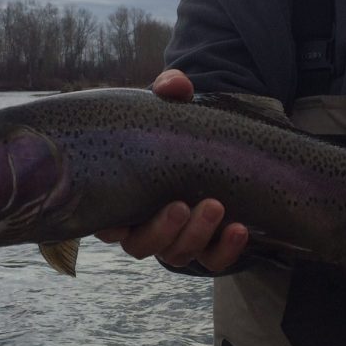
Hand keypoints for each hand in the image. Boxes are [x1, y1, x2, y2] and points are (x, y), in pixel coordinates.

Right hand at [94, 69, 249, 270]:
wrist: (216, 143)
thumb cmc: (177, 129)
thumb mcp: (170, 108)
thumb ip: (169, 91)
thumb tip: (174, 84)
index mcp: (124, 198)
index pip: (106, 223)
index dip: (110, 225)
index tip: (121, 216)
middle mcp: (145, 225)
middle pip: (141, 245)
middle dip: (161, 230)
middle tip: (182, 205)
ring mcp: (177, 239)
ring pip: (176, 255)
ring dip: (196, 235)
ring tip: (215, 207)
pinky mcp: (209, 247)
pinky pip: (214, 260)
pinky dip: (226, 250)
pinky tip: (239, 230)